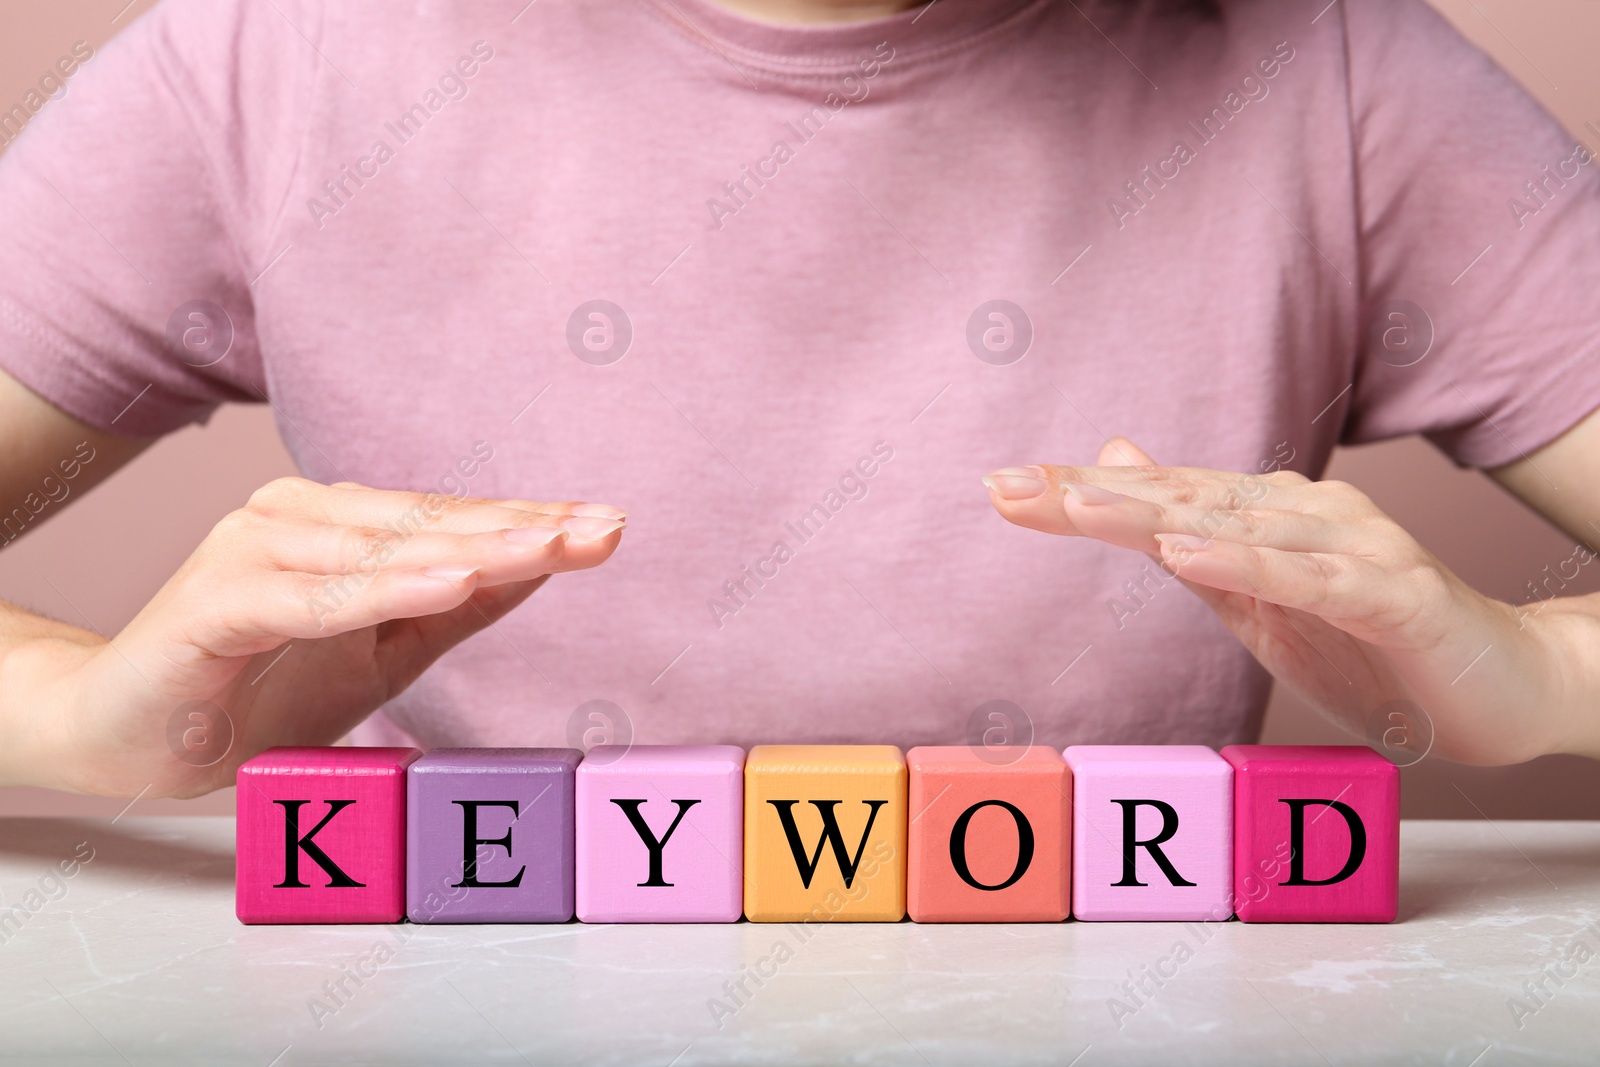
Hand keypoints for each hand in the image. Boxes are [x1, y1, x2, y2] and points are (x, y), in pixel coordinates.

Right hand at [7, 478, 624, 796]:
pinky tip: (453, 580)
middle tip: (603, 529)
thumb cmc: (262, 689)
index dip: (532, 521)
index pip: (453, 519)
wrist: (130, 738)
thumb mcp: (383, 653)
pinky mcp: (219, 599)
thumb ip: (453, 607)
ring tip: (549, 547)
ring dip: (470, 549)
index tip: (610, 525)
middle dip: (522, 529)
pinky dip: (383, 591)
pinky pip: (316, 597)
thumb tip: (541, 564)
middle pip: (430, 524)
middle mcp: (300, 517)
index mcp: (343, 525)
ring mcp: (256, 549)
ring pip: (382, 551)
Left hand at [983, 438, 1575, 765]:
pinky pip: (1311, 577)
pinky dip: (1249, 564)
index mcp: (1265, 516)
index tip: (1000, 486)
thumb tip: (1113, 467)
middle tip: (1008, 484)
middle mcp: (1305, 513)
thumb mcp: (1256, 598)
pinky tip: (1188, 554)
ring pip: (1238, 525)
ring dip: (1154, 512)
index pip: (1157, 497)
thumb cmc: (1371, 643)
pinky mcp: (1393, 593)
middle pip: (1182, 498)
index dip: (1078, 492)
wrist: (1504, 685)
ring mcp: (1353, 547)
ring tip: (1079, 503)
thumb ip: (1186, 539)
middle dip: (1091, 493)